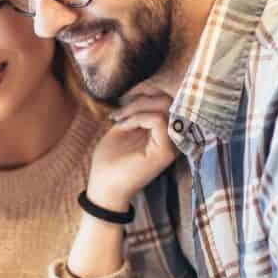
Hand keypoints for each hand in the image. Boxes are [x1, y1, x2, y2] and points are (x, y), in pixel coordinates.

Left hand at [87, 88, 178, 210]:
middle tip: (119, 114)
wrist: (104, 186)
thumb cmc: (110, 159)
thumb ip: (138, 110)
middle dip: (141, 99)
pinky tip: (124, 127)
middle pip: (168, 100)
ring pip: (165, 106)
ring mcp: (172, 145)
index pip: (166, 100)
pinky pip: (159, 120)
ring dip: (137, 107)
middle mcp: (173, 138)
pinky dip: (138, 118)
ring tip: (120, 120)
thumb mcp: (123, 127)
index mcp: (164, 132)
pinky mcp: (166, 152)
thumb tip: (147, 91)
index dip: (144, 95)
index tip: (121, 109)